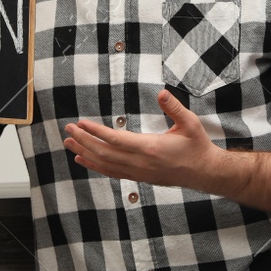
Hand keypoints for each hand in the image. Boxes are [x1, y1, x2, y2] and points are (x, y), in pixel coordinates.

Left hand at [63, 90, 220, 190]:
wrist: (204, 172)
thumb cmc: (197, 146)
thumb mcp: (191, 123)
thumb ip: (174, 108)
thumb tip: (161, 92)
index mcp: (150, 148)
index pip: (115, 140)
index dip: (95, 132)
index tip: (80, 123)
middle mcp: (140, 163)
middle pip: (104, 153)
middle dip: (83, 140)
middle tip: (67, 129)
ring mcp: (138, 172)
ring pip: (104, 165)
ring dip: (84, 153)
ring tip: (68, 143)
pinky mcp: (138, 177)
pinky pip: (111, 172)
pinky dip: (94, 166)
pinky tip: (82, 159)